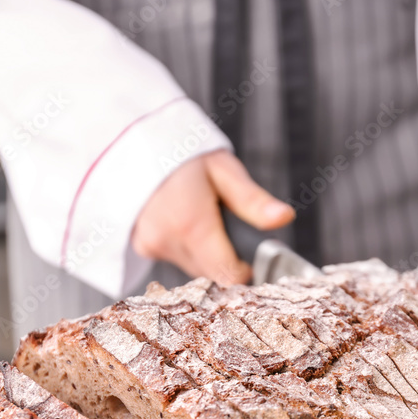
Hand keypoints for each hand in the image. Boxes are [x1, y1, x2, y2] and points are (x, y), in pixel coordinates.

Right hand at [131, 150, 294, 284]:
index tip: (253, 257)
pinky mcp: (142, 246)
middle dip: (226, 257)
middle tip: (226, 224)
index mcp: (192, 224)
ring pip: (194, 268)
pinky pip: (175, 258)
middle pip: (213, 274)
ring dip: (206, 252)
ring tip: (201, 216)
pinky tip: (182, 220)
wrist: (133, 143)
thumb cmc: (184, 152)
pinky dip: (185, 246)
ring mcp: (151, 246)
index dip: (246, 271)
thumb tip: (285, 218)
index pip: (228, 275)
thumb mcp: (223, 169)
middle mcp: (168, 241)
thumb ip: (253, 201)